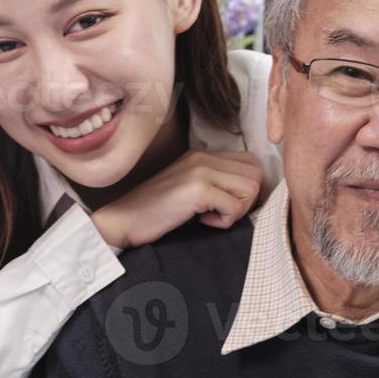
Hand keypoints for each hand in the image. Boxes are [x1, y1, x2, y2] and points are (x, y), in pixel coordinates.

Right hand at [90, 150, 264, 249]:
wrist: (123, 220)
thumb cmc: (156, 212)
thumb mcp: (189, 190)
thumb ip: (214, 184)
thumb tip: (249, 196)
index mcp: (202, 155)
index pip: (250, 162)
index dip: (249, 188)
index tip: (233, 207)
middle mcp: (203, 157)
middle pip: (255, 174)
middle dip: (247, 200)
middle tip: (224, 214)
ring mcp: (200, 171)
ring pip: (250, 188)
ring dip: (238, 210)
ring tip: (214, 217)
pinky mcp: (198, 189)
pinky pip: (234, 206)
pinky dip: (225, 221)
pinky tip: (203, 222)